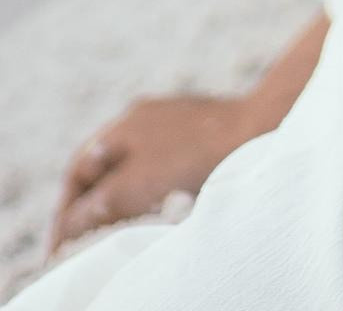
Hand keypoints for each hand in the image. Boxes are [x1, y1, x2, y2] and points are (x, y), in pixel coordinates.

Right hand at [50, 95, 256, 251]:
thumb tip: (67, 228)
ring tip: (113, 240)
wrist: (261, 130)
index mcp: (127, 122)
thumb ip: (92, 207)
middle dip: (89, 209)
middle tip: (79, 247)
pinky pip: (163, 172)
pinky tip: (156, 218)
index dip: (65, 210)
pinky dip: (150, 197)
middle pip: (105, 169)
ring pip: (135, 172)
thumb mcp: (130, 188)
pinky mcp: (203, 138)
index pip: (80, 169)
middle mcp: (148, 118)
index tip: (58, 248)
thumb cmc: (193, 156)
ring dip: (119, 205)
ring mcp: (178, 125)